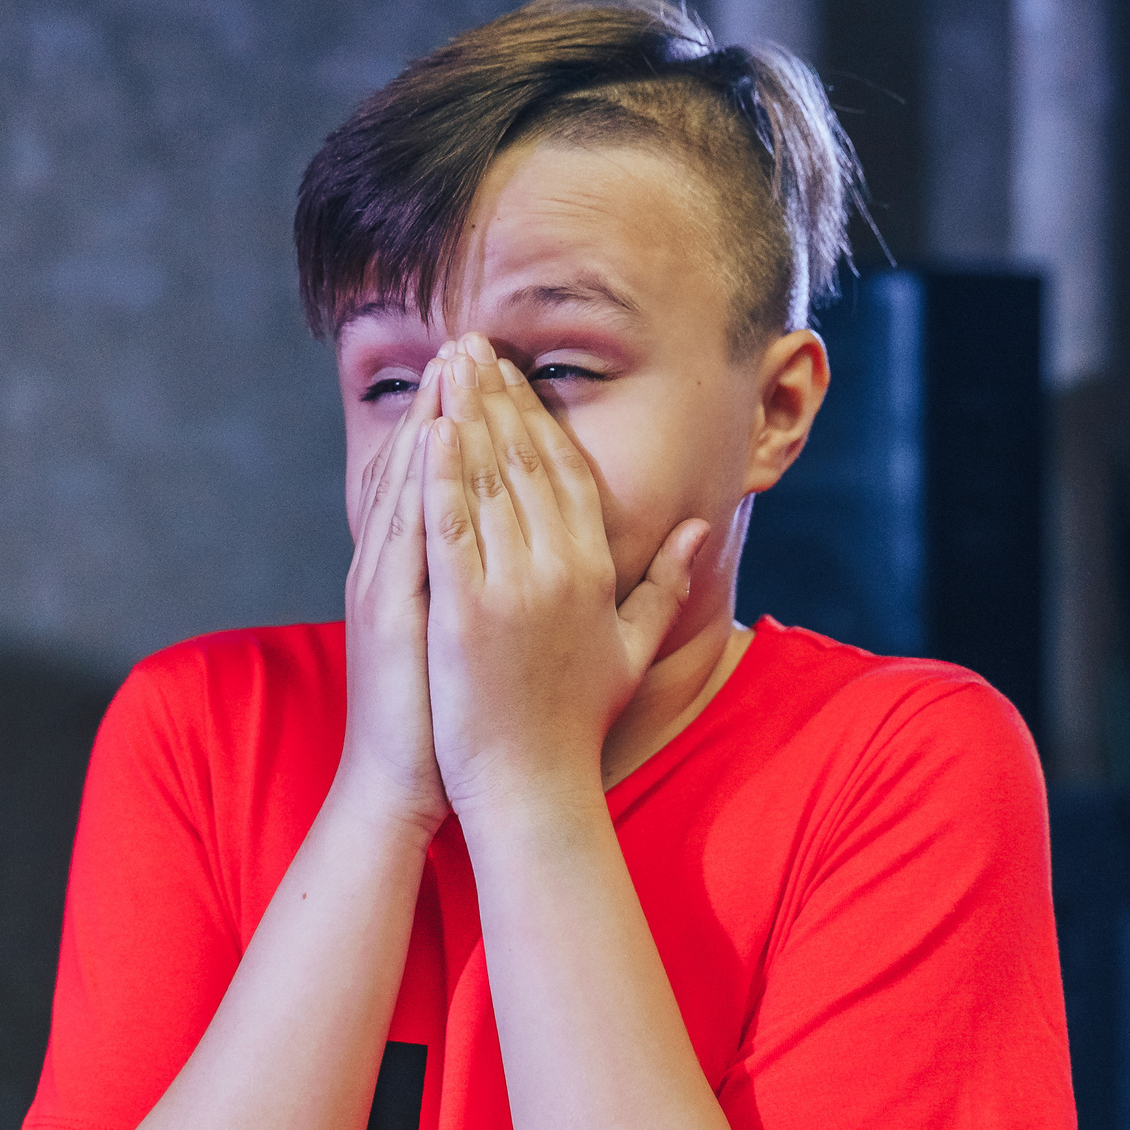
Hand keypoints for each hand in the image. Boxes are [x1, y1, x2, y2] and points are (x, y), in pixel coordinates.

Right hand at [337, 352, 447, 832]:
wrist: (402, 784)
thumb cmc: (447, 723)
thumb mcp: (472, 643)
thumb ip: (495, 592)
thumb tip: (529, 558)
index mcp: (419, 572)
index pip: (441, 481)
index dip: (463, 424)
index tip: (489, 373)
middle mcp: (395, 568)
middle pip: (420, 468)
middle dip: (446, 403)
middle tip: (468, 340)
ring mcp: (386, 587)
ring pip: (407, 488)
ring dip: (430, 423)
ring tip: (451, 365)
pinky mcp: (387, 613)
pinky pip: (402, 536)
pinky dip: (416, 485)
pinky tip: (434, 439)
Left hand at [421, 333, 707, 816]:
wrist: (532, 788)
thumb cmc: (576, 723)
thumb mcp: (634, 648)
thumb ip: (666, 584)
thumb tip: (699, 531)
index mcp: (594, 570)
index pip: (567, 472)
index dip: (538, 417)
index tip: (515, 374)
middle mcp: (560, 568)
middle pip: (525, 461)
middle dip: (496, 395)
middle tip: (472, 341)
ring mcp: (513, 587)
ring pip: (487, 481)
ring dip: (466, 413)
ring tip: (448, 362)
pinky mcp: (466, 610)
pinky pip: (450, 526)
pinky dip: (439, 474)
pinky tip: (431, 429)